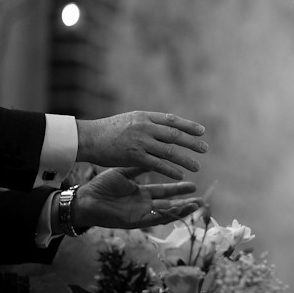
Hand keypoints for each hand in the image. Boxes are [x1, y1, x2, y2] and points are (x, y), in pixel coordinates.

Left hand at [74, 167, 202, 228]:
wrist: (85, 198)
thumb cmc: (101, 186)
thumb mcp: (123, 173)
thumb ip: (139, 166)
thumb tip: (153, 153)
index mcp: (141, 193)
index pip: (165, 191)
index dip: (178, 187)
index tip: (193, 181)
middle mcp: (144, 204)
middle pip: (170, 202)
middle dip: (185, 199)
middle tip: (201, 195)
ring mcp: (141, 213)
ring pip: (166, 212)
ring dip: (182, 209)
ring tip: (197, 204)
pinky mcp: (136, 221)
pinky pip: (156, 219)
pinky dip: (170, 215)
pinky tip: (181, 211)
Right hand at [76, 111, 207, 179]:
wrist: (88, 138)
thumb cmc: (108, 130)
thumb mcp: (130, 120)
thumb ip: (147, 123)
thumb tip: (164, 126)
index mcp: (145, 117)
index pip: (172, 120)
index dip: (188, 125)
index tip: (201, 131)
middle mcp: (145, 127)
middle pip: (174, 135)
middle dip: (191, 142)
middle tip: (204, 149)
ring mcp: (140, 141)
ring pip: (169, 151)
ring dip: (185, 159)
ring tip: (197, 166)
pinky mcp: (134, 156)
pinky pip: (157, 164)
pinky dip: (170, 170)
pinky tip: (179, 175)